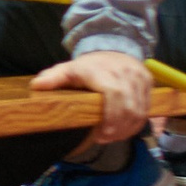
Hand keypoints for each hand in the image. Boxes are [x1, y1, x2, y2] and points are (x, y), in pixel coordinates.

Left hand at [30, 50, 153, 145]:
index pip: (114, 95)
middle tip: (104, 138)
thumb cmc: (88, 65)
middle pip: (130, 108)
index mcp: (104, 71)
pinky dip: (136, 123)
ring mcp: (140, 78)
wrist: (114, 47)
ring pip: (140, 111)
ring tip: (112, 136)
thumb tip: (36, 86)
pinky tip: (124, 130)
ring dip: (127, 129)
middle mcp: (126, 73)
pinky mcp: (149, 83)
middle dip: (118, 129)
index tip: (101, 134)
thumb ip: (54, 78)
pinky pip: (147, 109)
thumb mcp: (68, 69)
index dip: (110, 118)